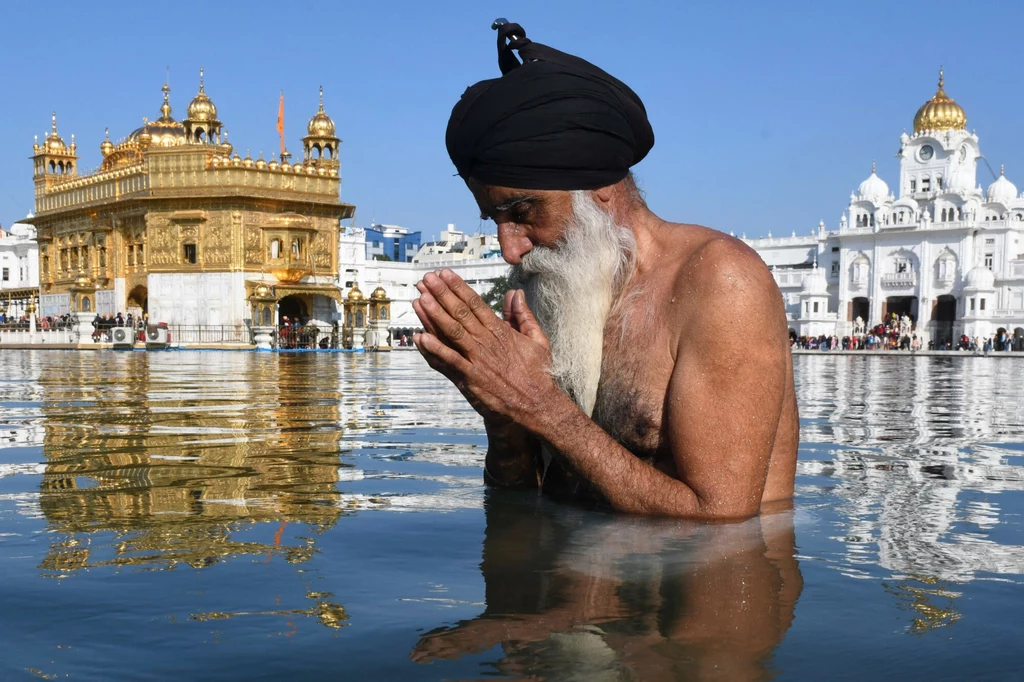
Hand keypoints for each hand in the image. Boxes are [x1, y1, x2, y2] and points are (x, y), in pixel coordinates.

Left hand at [412, 270, 558, 428]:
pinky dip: (434, 349)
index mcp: (500, 331)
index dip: (458, 287)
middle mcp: (486, 342)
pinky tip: (420, 338)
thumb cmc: (538, 373)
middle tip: (427, 279)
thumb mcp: (537, 339)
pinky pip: (449, 361)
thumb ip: (523, 315)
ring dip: (434, 315)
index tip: (445, 275)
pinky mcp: (470, 378)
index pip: (475, 303)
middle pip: (460, 313)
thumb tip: (516, 294)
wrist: (537, 404)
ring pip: (452, 332)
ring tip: (420, 299)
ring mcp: (477, 359)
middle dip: (442, 294)